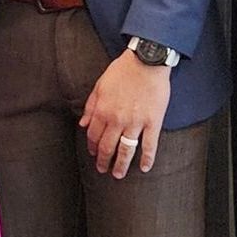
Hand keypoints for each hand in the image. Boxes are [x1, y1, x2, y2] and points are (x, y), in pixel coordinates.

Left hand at [79, 52, 170, 177]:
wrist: (146, 61)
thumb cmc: (122, 71)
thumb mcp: (100, 85)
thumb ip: (90, 106)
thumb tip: (82, 124)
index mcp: (103, 110)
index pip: (93, 136)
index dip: (92, 147)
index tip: (93, 153)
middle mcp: (117, 120)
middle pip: (107, 147)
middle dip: (103, 161)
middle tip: (103, 170)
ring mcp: (136, 123)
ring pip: (126, 150)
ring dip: (121, 165)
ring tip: (118, 175)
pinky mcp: (153, 122)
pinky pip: (149, 145)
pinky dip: (147, 159)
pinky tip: (145, 168)